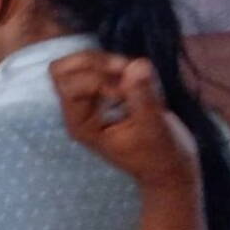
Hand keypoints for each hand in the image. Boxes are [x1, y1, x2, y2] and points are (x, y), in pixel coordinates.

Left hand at [52, 50, 198, 190]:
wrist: (167, 168)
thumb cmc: (157, 155)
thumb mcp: (152, 128)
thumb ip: (143, 96)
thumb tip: (137, 64)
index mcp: (80, 124)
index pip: (68, 87)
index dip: (96, 81)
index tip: (123, 93)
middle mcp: (78, 110)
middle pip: (62, 70)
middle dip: (93, 62)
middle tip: (124, 69)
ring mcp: (89, 100)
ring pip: (79, 63)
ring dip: (106, 62)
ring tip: (135, 74)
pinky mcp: (105, 92)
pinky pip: (99, 67)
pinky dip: (117, 65)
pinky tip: (137, 79)